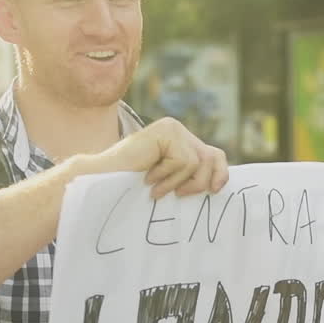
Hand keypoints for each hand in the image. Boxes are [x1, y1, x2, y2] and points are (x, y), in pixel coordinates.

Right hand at [86, 117, 228, 198]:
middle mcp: (178, 130)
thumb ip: (190, 177)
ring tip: (155, 187)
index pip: (214, 155)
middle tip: (179, 194)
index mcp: (181, 141)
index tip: (215, 190)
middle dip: (199, 182)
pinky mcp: (166, 131)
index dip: (220, 172)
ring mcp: (172, 128)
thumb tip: (219, 185)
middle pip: (210, 157)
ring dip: (176, 182)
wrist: (103, 180)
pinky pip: (182, 160)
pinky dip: (167, 176)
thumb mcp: (170, 182)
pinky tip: (148, 177)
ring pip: (196, 162)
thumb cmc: (133, 185)